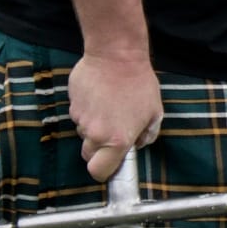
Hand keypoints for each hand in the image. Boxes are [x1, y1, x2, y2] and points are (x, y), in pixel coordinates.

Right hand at [68, 53, 162, 181]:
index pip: (99, 171)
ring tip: (108, 106)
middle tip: (111, 132)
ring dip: (93, 126)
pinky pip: (78, 114)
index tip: (109, 165)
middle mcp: (95, 133)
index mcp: (116, 140)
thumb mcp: (154, 112)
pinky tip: (99, 96)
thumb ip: (146, 136)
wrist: (116, 55)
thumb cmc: (139, 83)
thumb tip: (136, 145)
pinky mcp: (72, 103)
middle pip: (88, 154)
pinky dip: (87, 110)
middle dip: (98, 149)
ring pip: (83, 132)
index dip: (103, 172)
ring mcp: (80, 118)